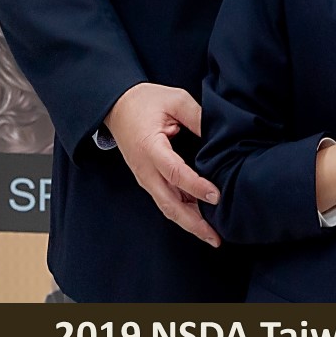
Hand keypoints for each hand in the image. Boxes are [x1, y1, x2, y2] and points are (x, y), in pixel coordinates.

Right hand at [104, 82, 220, 247]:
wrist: (117, 106)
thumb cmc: (145, 101)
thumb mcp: (175, 99)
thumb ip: (197, 116)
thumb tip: (218, 137)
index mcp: (150, 148)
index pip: (174, 173)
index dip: (196, 187)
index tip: (216, 195)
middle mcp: (145, 169)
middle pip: (169, 203)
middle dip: (193, 223)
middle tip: (216, 237)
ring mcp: (145, 177)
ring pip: (167, 207)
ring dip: (189, 222)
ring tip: (212, 235)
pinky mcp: (148, 179)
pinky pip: (165, 200)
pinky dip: (182, 212)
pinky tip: (200, 218)